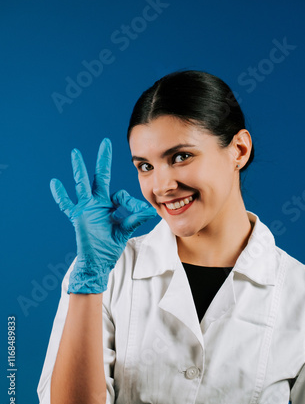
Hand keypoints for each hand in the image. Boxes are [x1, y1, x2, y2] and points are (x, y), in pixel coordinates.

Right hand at [50, 138, 156, 293]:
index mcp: (110, 205)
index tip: (140, 212)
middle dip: (103, 160)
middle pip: (100, 176)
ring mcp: (86, 208)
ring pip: (82, 184)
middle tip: (105, 142)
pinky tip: (54, 183)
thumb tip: (150, 211)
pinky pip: (67, 204)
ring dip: (80, 168)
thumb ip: (135, 219)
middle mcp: (97, 203)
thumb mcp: (125, 230)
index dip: (129, 201)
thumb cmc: (110, 246)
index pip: (119, 194)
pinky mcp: (77, 217)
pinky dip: (60, 195)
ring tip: (76, 153)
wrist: (98, 262)